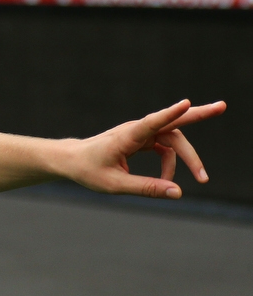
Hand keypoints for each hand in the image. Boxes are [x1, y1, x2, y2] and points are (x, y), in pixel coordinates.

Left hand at [70, 99, 226, 198]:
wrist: (72, 161)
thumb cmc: (89, 171)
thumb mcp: (115, 185)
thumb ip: (147, 188)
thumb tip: (179, 192)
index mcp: (126, 137)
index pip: (151, 123)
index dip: (170, 113)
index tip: (186, 103)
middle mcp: (136, 130)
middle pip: (172, 122)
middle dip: (198, 114)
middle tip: (223, 106)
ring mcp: (140, 133)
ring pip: (173, 139)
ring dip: (188, 158)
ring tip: (202, 177)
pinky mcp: (142, 139)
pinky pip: (165, 148)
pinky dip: (171, 163)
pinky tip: (170, 179)